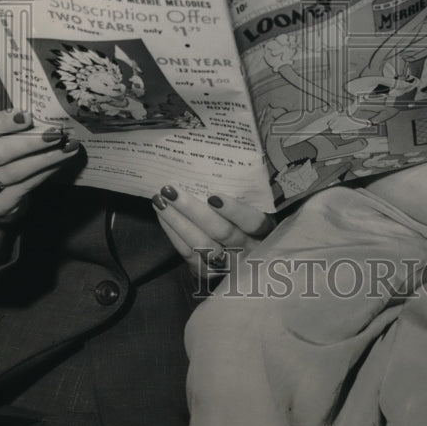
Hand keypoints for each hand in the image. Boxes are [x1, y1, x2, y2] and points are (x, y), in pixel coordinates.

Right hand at [0, 110, 80, 229]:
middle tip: (56, 133)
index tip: (28, 116)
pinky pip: (25, 186)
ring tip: (68, 146)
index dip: (4, 122)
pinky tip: (61, 161)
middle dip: (30, 142)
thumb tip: (42, 116)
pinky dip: (46, 171)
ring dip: (45, 157)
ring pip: (14, 171)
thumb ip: (10, 124)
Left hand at [151, 186, 274, 278]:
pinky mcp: (209, 274)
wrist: (250, 264)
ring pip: (201, 245)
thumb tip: (231, 151)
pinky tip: (163, 217)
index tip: (213, 196)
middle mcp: (249, 250)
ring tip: (160, 199)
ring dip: (177, 221)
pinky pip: (188, 255)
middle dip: (193, 210)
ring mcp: (228, 265)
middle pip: (221, 232)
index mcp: (266, 231)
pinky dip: (173, 234)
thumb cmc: (253, 222)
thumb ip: (250, 191)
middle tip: (171, 190)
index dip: (235, 211)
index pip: (254, 222)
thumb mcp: (261, 209)